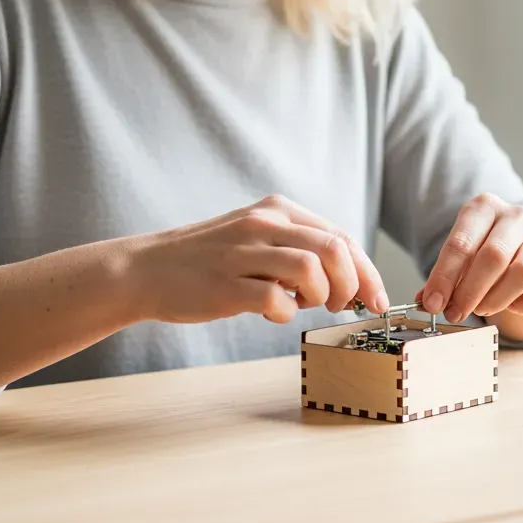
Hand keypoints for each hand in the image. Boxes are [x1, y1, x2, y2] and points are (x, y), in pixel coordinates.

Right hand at [122, 195, 386, 323]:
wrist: (146, 269)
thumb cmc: (210, 260)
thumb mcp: (257, 237)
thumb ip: (298, 248)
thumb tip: (349, 278)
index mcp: (278, 210)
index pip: (341, 236)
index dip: (367, 271)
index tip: (376, 299)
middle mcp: (264, 224)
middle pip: (335, 249)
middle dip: (352, 285)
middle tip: (341, 306)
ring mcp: (243, 252)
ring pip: (310, 269)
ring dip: (320, 296)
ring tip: (304, 305)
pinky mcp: (224, 284)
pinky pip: (274, 299)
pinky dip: (284, 312)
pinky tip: (273, 312)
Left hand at [416, 193, 522, 323]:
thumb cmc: (485, 254)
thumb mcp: (461, 256)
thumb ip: (443, 277)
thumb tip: (426, 301)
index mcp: (485, 207)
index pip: (461, 242)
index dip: (444, 276)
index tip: (433, 303)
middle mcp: (517, 216)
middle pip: (493, 256)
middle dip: (469, 291)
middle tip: (455, 312)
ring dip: (496, 298)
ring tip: (482, 308)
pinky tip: (514, 305)